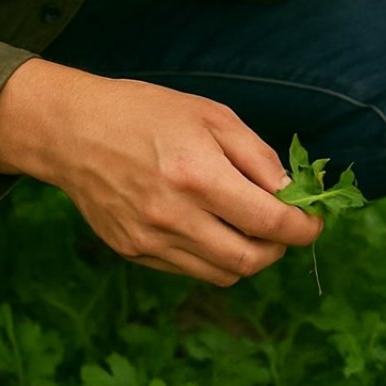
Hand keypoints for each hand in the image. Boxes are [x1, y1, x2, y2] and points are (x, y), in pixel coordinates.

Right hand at [0, 59, 321, 285]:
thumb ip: (257, 157)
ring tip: (247, 228)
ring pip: (223, 273)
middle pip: (250, 259)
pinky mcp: (134, 252)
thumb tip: (290, 193)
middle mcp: (175, 216)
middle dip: (279, 248)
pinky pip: (191, 270)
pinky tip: (209, 229)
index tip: (312, 222)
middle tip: (283, 228)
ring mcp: (151, 240)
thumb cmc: (145, 113)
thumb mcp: (211, 116)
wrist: (73, 131)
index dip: (302, 229)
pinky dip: (213, 258)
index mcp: (199, 175)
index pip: (270, 223)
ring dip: (248, 256)